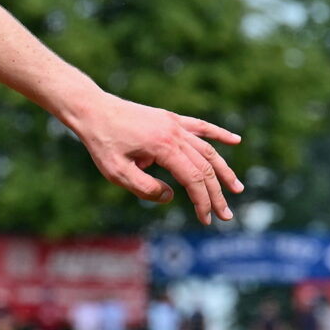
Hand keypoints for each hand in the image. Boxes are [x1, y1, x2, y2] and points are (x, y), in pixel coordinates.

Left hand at [64, 92, 244, 223]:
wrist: (93, 110)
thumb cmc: (102, 143)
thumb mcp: (117, 173)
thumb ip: (145, 188)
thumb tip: (171, 196)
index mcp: (163, 148)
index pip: (193, 179)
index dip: (202, 201)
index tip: (206, 219)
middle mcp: (174, 134)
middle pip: (205, 167)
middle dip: (217, 194)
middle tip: (226, 216)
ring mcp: (174, 124)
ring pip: (207, 150)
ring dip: (224, 171)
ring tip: (237, 188)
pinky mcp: (170, 119)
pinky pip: (200, 127)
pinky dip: (219, 134)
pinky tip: (235, 141)